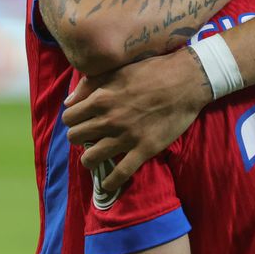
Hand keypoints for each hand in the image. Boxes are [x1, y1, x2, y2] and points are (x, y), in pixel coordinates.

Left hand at [62, 48, 210, 190]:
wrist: (186, 81)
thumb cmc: (151, 71)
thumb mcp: (117, 70)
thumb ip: (89, 85)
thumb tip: (68, 102)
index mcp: (101, 98)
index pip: (69, 118)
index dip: (73, 121)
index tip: (82, 121)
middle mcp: (109, 120)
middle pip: (75, 138)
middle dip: (79, 138)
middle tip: (90, 137)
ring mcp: (126, 136)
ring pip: (91, 159)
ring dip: (89, 160)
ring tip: (95, 158)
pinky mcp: (144, 149)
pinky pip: (120, 173)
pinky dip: (110, 182)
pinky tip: (107, 183)